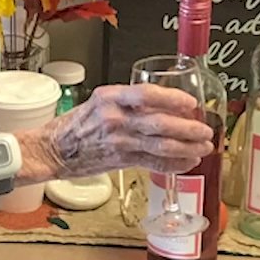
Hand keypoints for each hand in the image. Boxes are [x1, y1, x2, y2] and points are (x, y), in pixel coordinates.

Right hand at [28, 83, 213, 179]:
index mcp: (111, 97)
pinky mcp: (121, 161)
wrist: (54, 149)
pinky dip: (174, 164)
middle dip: (188, 128)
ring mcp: (119, 142)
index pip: (148, 94)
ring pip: (161, 145)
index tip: (191, 103)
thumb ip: (130, 101)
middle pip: (160, 123)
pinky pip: (154, 163)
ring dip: (187, 147)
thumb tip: (165, 103)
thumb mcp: (101, 101)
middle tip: (205, 130)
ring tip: (204, 147)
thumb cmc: (77, 124)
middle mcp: (116, 118)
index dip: (173, 98)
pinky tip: (188, 162)